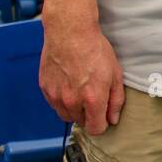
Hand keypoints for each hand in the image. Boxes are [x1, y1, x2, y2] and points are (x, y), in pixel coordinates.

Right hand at [39, 5, 125, 134]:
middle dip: (89, 114)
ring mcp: (56, 96)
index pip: (96, 129)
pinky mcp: (45, 89)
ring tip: (80, 90)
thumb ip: (116, 100)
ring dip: (74, 109)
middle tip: (93, 96)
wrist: (70, 32)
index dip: (102, 124)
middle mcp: (72, 101)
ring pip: (66, 115)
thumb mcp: (115, 73)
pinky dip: (62, 100)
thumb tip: (113, 119)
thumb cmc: (95, 49)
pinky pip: (54, 104)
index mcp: (92, 99)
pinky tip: (69, 84)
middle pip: (81, 122)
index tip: (104, 116)